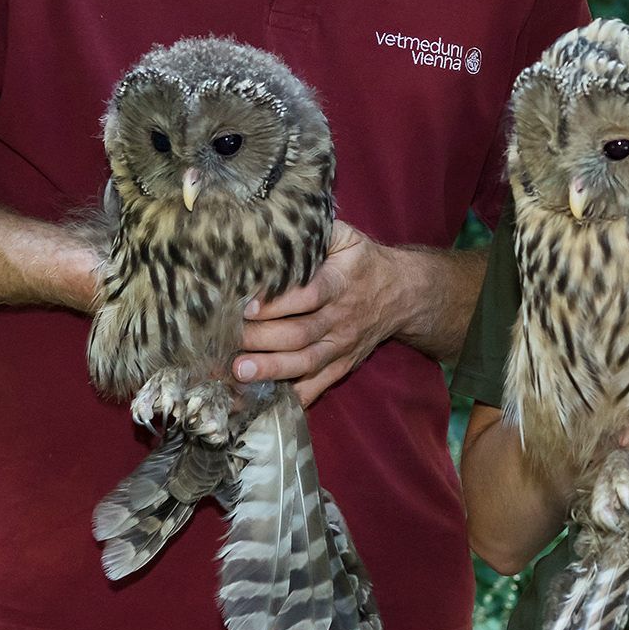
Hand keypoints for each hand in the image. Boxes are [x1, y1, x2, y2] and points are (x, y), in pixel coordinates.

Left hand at [234, 220, 400, 406]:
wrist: (401, 294)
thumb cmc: (363, 262)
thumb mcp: (346, 238)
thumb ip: (315, 232)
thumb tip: (274, 226)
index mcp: (340, 283)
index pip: (309, 295)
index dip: (278, 303)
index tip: (246, 305)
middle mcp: (341, 318)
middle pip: (300, 334)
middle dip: (261, 340)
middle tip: (227, 341)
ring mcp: (341, 347)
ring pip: (305, 363)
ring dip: (271, 370)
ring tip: (239, 373)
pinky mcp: (340, 367)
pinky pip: (315, 388)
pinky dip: (289, 399)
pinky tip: (260, 402)